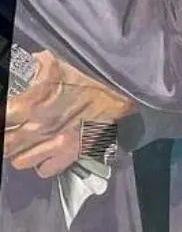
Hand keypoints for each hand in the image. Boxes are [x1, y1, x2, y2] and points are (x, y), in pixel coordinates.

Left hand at [4, 51, 134, 178]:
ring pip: (19, 161)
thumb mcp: (53, 61)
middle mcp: (38, 128)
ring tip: (24, 142)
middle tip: (11, 130)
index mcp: (30, 104)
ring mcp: (55, 144)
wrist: (120, 87)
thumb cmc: (88, 72)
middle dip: (5, 138)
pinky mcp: (71, 153)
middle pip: (4, 145)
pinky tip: (43, 151)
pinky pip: (44, 170)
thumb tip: (24, 65)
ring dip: (19, 152)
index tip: (4, 117)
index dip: (0, 120)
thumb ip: (31, 68)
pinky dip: (41, 164)